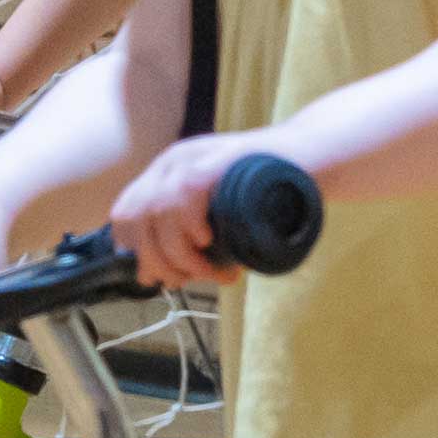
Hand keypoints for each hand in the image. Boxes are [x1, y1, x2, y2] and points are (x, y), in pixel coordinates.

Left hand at [112, 130, 279, 288]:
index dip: (133, 250)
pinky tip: (209, 241)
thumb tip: (153, 275)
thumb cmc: (266, 193)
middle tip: (185, 281)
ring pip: (160, 212)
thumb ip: (186, 239)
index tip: (155, 276)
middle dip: (156, 260)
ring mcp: (195, 156)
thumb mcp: (217, 217)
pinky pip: (186, 192)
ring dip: (182, 255)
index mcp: (166, 174)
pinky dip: (191, 224)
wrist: (312, 157)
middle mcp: (173, 162)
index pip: (125, 212)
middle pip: (137, 217)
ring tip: (214, 272)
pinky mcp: (219, 157)